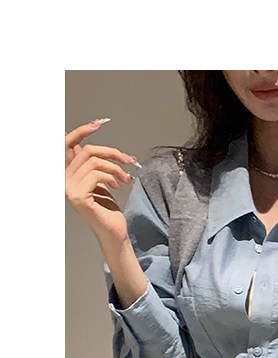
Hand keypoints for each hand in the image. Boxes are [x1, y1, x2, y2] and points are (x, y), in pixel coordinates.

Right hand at [65, 119, 139, 245]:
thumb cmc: (108, 210)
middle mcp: (64, 180)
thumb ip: (94, 166)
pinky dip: (111, 177)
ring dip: (116, 168)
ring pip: (94, 162)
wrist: (114, 231)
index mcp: (68, 174)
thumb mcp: (101, 182)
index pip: (68, 145)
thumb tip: (93, 145)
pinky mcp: (78, 195)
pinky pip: (96, 174)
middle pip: (87, 151)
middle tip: (128, 160)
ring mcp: (69, 188)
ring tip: (126, 178)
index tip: (98, 123)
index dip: (82, 131)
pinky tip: (118, 186)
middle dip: (111, 152)